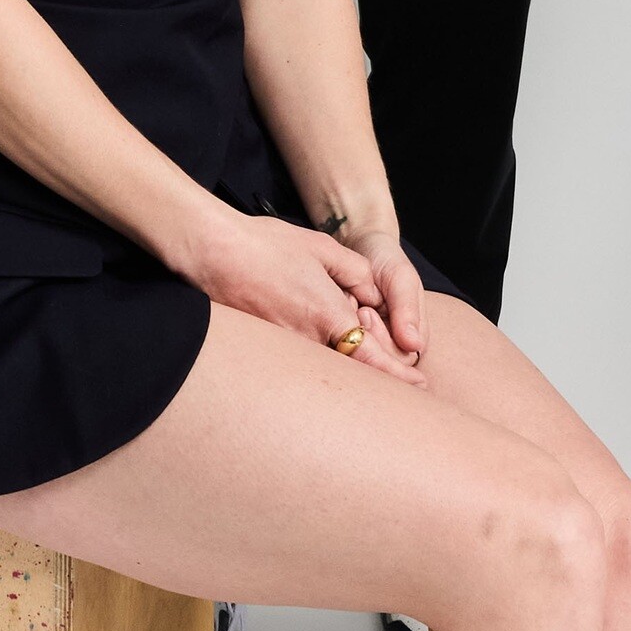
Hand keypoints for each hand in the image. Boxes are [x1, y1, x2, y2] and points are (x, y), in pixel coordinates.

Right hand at [186, 209, 421, 374]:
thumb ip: (355, 273)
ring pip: (320, 365)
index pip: (370, 358)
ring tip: (352, 359)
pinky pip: (295, 358)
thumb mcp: (323, 249)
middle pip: (347, 369)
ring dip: (340, 364)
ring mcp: (280, 346)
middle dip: (370, 375)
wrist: (212, 251)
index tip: (418, 386)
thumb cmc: (266, 245)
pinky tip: (314, 344)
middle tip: (396, 381)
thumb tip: (370, 296)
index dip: (396, 375)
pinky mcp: (261, 346)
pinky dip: (312, 357)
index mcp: (326, 316)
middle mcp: (305, 339)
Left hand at [344, 224, 427, 369]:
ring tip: (348, 304)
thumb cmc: (386, 259)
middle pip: (379, 363)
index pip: (399, 360)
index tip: (366, 312)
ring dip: (349, 332)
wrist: (363, 244)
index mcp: (414, 333)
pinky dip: (338, 331)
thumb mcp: (400, 278)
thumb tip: (414, 345)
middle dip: (363, 336)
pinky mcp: (354, 338)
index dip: (380, 341)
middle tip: (356, 309)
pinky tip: (335, 311)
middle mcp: (396, 343)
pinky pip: (345, 348)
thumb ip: (407, 310)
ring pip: (360, 358)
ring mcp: (375, 342)